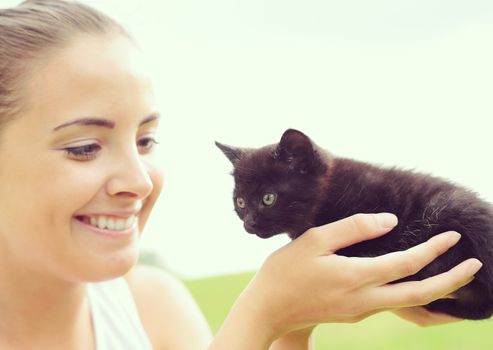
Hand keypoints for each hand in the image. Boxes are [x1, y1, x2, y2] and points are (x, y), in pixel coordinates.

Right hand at [210, 213, 481, 349]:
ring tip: (453, 274)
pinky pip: (394, 304)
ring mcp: (361, 310)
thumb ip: (353, 228)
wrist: (268, 309)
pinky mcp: (355, 313)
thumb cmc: (286, 270)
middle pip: (421, 294)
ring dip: (436, 289)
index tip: (453, 235)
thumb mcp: (315, 240)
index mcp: (356, 277)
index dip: (434, 249)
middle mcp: (365, 299)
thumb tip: (389, 220)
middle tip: (475, 266)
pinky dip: (414, 293)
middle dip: (452, 281)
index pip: (407, 263)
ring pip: (410, 303)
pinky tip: (414, 281)